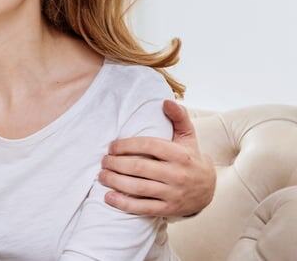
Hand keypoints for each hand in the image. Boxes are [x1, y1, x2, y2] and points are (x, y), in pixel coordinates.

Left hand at [99, 100, 215, 216]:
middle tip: (104, 161)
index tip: (112, 146)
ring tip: (102, 175)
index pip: (148, 146)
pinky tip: (109, 197)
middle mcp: (177, 174)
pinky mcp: (168, 209)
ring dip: (115, 181)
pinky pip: (143, 207)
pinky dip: (123, 203)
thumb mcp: (188, 138)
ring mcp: (173, 193)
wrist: (208, 190)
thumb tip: (167, 101)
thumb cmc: (190, 159)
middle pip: (139, 167)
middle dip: (116, 163)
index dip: (126, 145)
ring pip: (138, 187)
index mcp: (180, 154)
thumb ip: (179, 118)